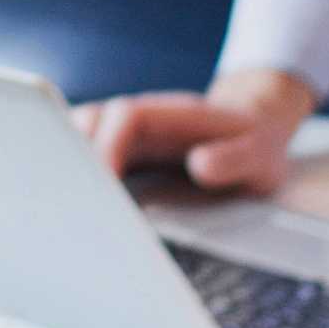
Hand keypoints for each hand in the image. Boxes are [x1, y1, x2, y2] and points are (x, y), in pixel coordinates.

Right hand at [86, 63, 315, 194]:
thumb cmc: (256, 145)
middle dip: (73, 156)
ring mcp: (128, 136)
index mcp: (172, 116)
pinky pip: (86, 157)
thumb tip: (201, 165)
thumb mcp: (260, 154)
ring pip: (79, 138)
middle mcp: (141, 121)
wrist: (254, 128)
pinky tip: (78, 212)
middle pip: (88, 123)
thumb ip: (234, 158)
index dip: (108, 146)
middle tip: (75, 205)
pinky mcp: (122, 154)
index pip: (126, 117)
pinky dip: (75, 178)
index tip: (102, 182)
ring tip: (70, 211)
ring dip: (68, 167)